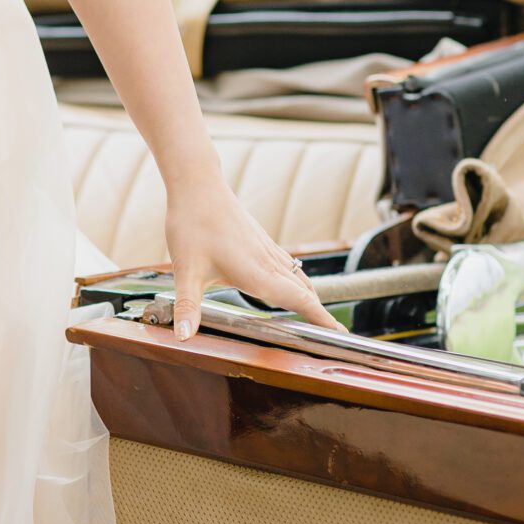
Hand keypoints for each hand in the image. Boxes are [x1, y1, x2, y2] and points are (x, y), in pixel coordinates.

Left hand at [163, 173, 344, 337]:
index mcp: (257, 273)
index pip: (299, 300)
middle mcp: (268, 262)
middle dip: (321, 314)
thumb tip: (183, 338)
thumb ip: (187, 307)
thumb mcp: (186, 271)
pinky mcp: (262, 241)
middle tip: (337, 335)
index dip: (321, 318)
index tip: (340, 333)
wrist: (197, 185)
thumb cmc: (192, 225)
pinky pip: (289, 266)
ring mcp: (267, 250)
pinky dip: (299, 281)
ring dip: (311, 298)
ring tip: (319, 317)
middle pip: (305, 292)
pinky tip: (292, 285)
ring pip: (299, 278)